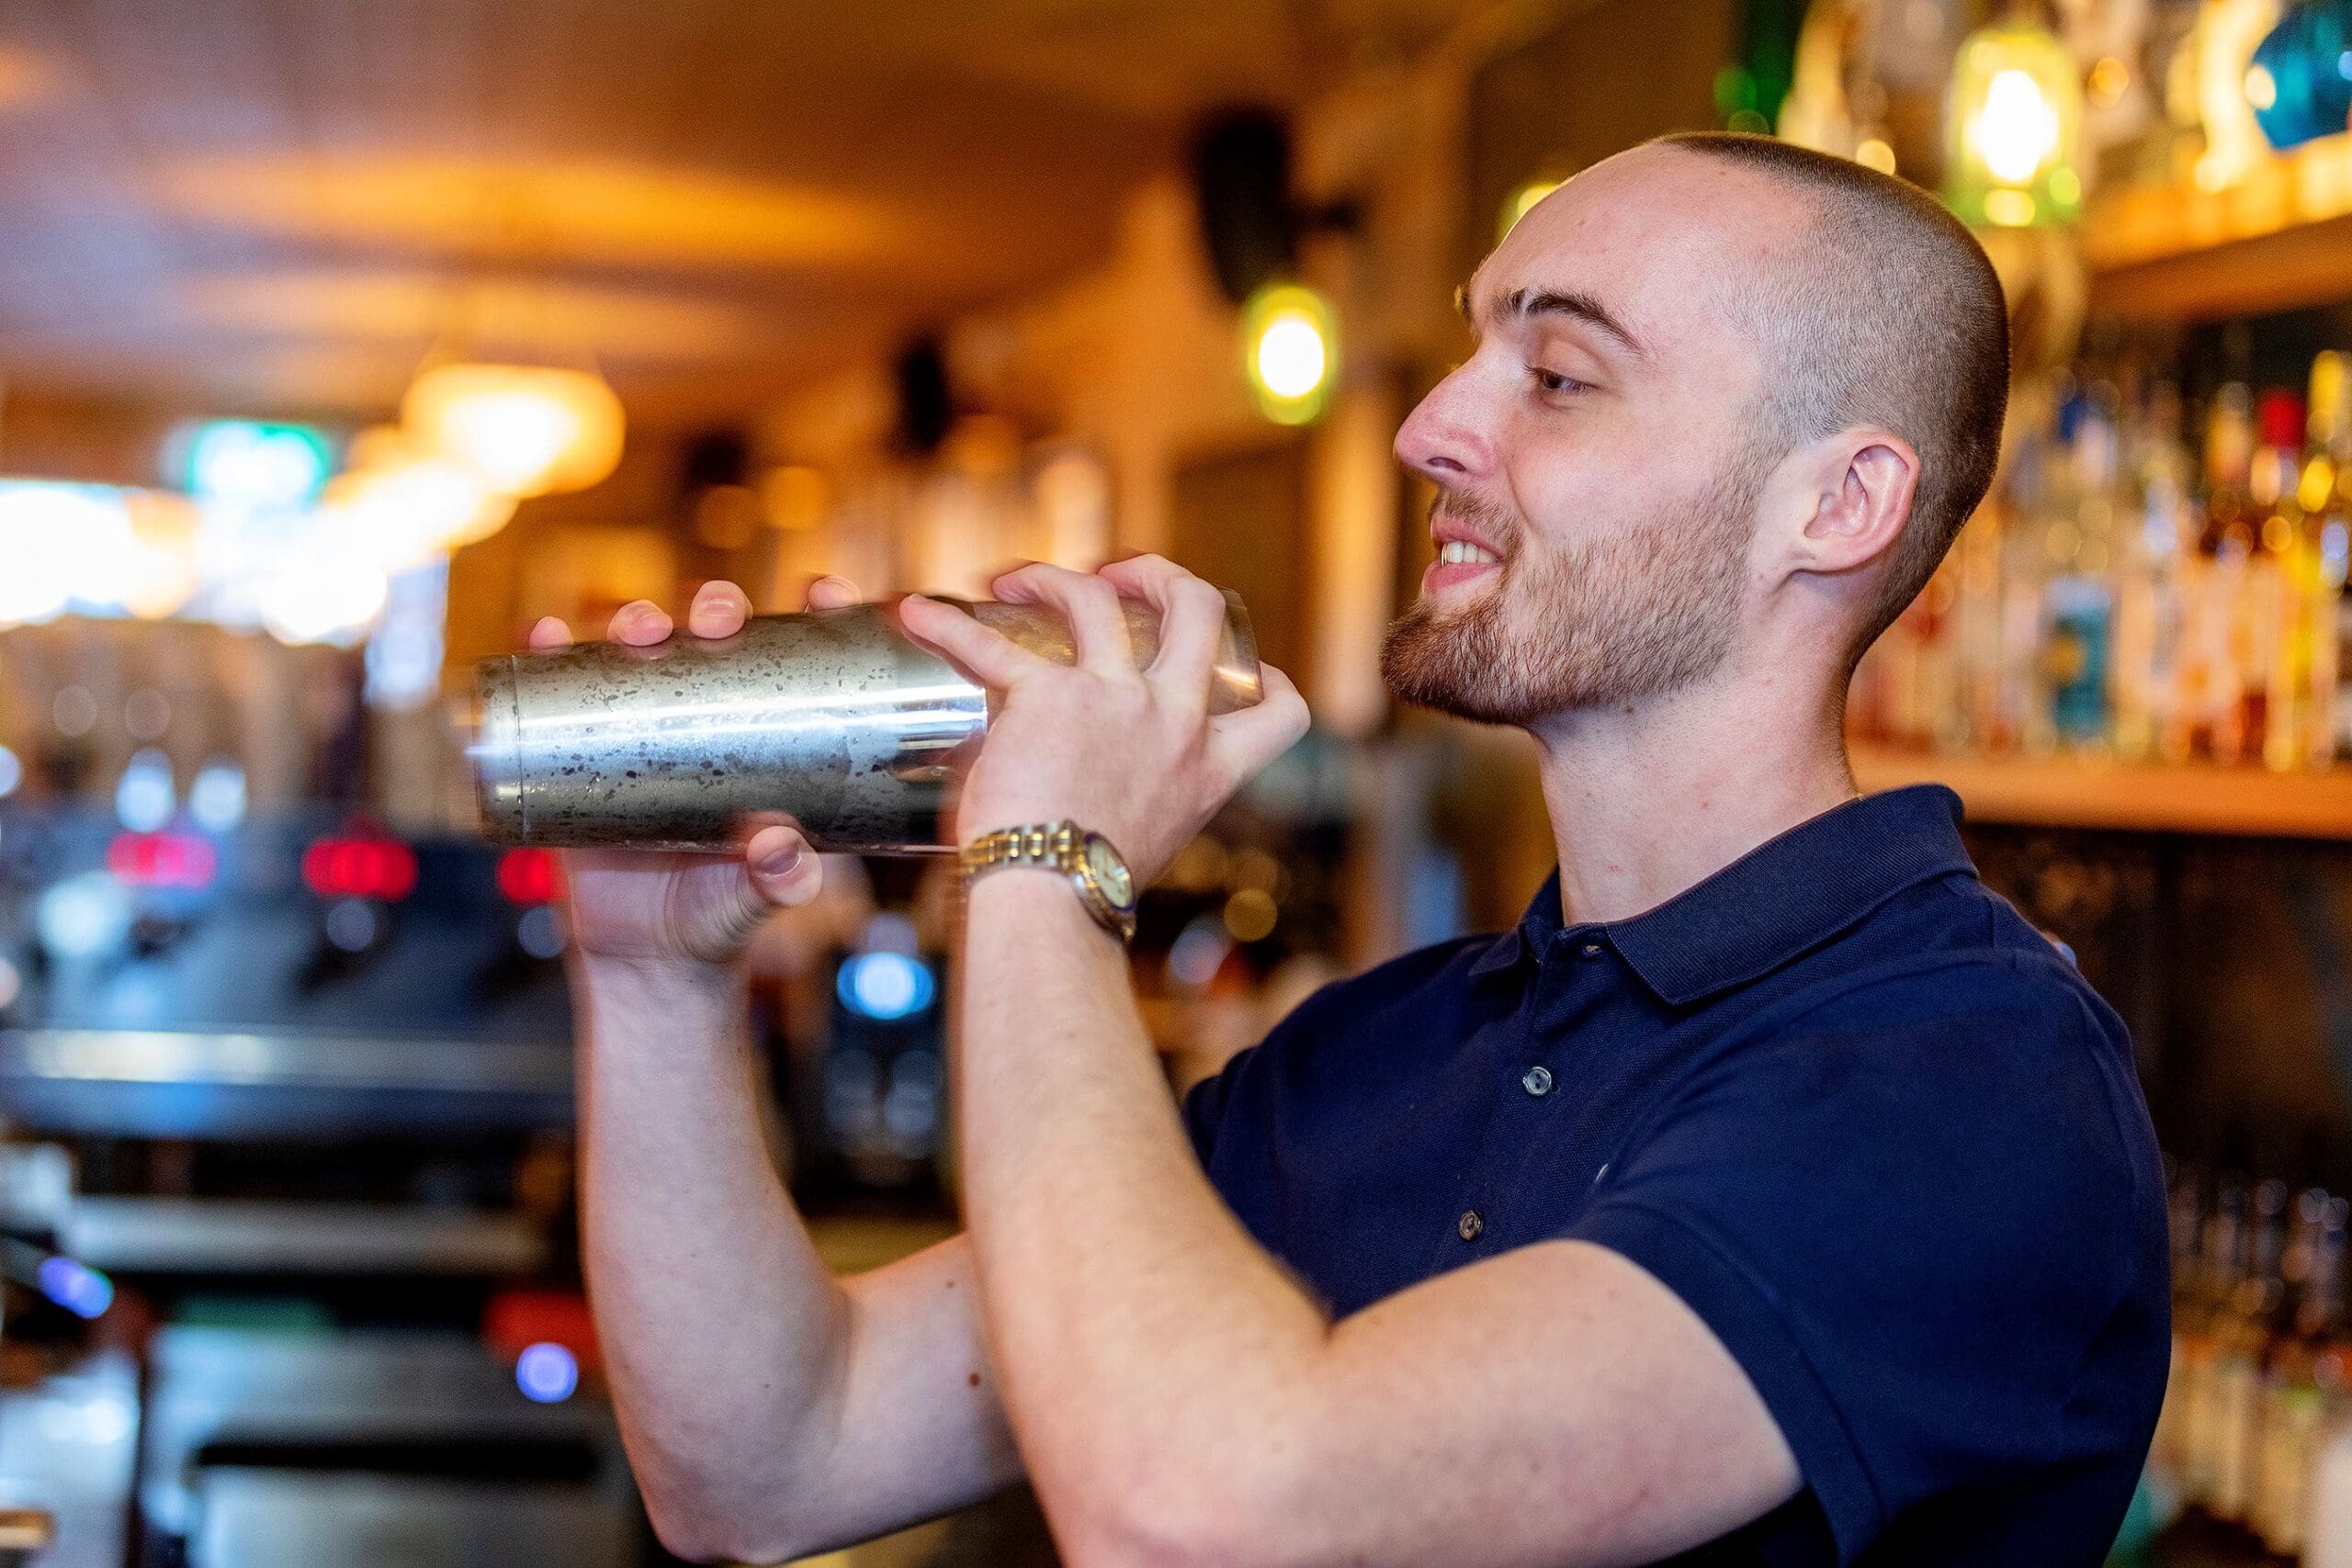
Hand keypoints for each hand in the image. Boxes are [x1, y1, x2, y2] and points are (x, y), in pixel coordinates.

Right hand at [529, 576, 859, 967]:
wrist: (644, 959)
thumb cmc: (716, 915)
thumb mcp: (754, 897)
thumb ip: (777, 879)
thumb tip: (780, 848)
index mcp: (769, 733)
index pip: (798, 654)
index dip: (813, 610)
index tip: (824, 591)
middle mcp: (705, 715)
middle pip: (711, 634)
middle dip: (715, 605)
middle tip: (717, 616)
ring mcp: (639, 726)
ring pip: (637, 649)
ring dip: (636, 617)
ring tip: (638, 627)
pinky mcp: (576, 751)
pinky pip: (557, 689)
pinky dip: (548, 652)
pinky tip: (546, 632)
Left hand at [898, 556, 1309, 886]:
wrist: (1051, 902)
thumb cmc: (1084, 893)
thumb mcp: (1146, 842)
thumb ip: (1137, 802)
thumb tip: (1089, 799)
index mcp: (1208, 768)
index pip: (1280, 709)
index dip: (1265, 674)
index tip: (1236, 663)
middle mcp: (1174, 722)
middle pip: (1201, 610)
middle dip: (1164, 576)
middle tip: (1122, 575)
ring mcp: (1116, 701)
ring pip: (1100, 596)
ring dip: (1056, 577)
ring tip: (1017, 581)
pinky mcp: (1048, 696)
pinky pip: (988, 644)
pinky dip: (946, 627)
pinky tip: (918, 617)